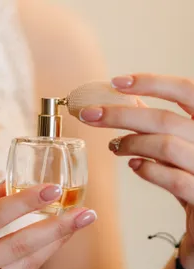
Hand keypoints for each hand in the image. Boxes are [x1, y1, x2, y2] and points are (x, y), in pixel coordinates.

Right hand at [0, 182, 95, 268]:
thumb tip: (11, 185)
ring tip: (73, 226)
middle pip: (20, 246)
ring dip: (52, 245)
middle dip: (59, 228)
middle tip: (87, 214)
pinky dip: (33, 263)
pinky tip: (44, 249)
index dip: (27, 201)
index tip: (55, 189)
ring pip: (26, 266)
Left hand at [79, 73, 193, 249]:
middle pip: (165, 118)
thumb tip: (131, 100)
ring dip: (131, 144)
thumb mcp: (182, 146)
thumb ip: (162, 126)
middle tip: (90, 115)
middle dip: (121, 115)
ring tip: (114, 147)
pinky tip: (135, 167)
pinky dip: (149, 171)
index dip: (152, 83)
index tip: (116, 82)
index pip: (185, 90)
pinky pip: (174, 180)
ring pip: (166, 146)